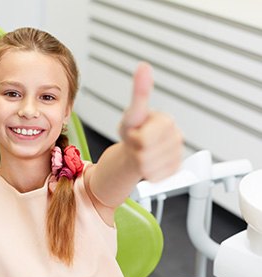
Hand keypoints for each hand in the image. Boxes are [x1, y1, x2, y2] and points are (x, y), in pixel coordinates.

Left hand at [119, 62, 182, 181]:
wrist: (136, 150)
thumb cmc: (133, 131)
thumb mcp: (133, 113)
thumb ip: (139, 92)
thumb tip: (143, 66)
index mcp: (167, 122)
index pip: (145, 139)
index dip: (134, 138)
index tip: (136, 132)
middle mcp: (176, 137)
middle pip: (146, 155)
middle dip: (136, 151)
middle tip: (137, 143)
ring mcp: (177, 155)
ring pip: (149, 168)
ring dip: (140, 163)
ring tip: (142, 152)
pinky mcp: (175, 170)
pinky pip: (155, 177)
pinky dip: (147, 173)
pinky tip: (149, 163)